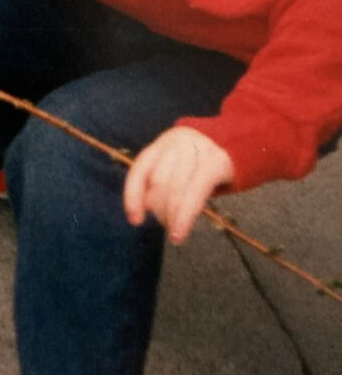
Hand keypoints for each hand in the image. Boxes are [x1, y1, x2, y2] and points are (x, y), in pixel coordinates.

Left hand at [123, 126, 233, 244]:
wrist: (241, 141)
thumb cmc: (204, 160)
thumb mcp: (179, 163)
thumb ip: (163, 181)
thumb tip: (145, 208)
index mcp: (163, 143)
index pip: (140, 170)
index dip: (133, 197)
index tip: (135, 220)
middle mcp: (177, 143)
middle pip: (159, 180)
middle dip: (158, 208)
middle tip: (165, 224)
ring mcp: (197, 149)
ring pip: (175, 188)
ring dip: (171, 215)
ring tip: (174, 230)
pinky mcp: (216, 162)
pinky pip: (195, 192)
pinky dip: (184, 216)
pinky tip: (179, 233)